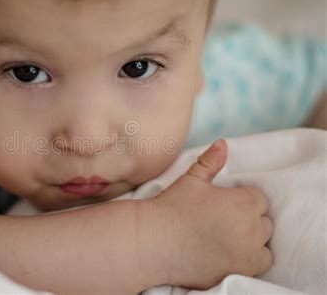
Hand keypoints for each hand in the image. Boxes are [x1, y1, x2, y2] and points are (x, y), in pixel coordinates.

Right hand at [140, 140, 272, 289]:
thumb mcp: (191, 179)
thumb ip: (211, 161)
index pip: (259, 199)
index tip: (224, 205)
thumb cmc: (171, 207)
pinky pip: (258, 265)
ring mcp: (247, 254)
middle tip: (222, 221)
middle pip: (263, 222)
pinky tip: (227, 253)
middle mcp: (251, 229)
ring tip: (227, 238)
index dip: (242, 200)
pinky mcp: (239, 272)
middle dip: (248, 219)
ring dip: (252, 240)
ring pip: (263, 244)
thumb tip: (223, 143)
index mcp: (244, 203)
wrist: (153, 241)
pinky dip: (248, 260)